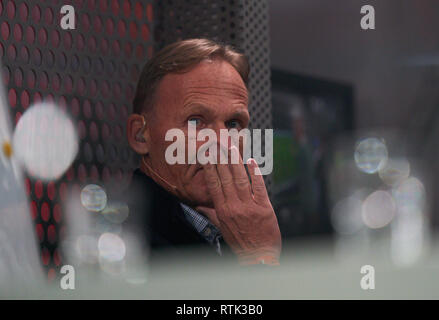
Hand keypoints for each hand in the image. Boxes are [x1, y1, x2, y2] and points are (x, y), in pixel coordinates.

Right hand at [196, 146, 280, 264]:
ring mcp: (249, 206)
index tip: (208, 155)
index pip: (214, 185)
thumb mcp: (222, 229)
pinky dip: (255, 173)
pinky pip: (258, 187)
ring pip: (240, 179)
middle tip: (218, 144)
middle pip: (226, 178)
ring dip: (235, 162)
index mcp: (223, 210)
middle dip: (221, 159)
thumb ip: (212, 214)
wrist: (258, 257)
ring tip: (232, 148)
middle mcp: (234, 206)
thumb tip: (201, 205)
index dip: (211, 169)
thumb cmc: (241, 243)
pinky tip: (251, 162)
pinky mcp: (264, 207)